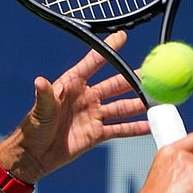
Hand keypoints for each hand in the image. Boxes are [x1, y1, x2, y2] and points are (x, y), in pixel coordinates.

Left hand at [0, 31, 148, 182]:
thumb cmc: (33, 129)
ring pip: (122, 106)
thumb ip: (45, 96)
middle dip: (134, 79)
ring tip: (159, 99)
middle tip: (152, 73)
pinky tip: (151, 124)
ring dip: (139, 103)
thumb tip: (40, 81)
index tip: (121, 37)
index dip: (107, 50)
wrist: (34, 156)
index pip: (93, 63)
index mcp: (72, 85)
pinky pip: (120, 129)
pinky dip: (136, 128)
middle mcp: (86, 98)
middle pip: (115, 85)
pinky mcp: (96, 134)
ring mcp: (93, 115)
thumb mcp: (40, 111)